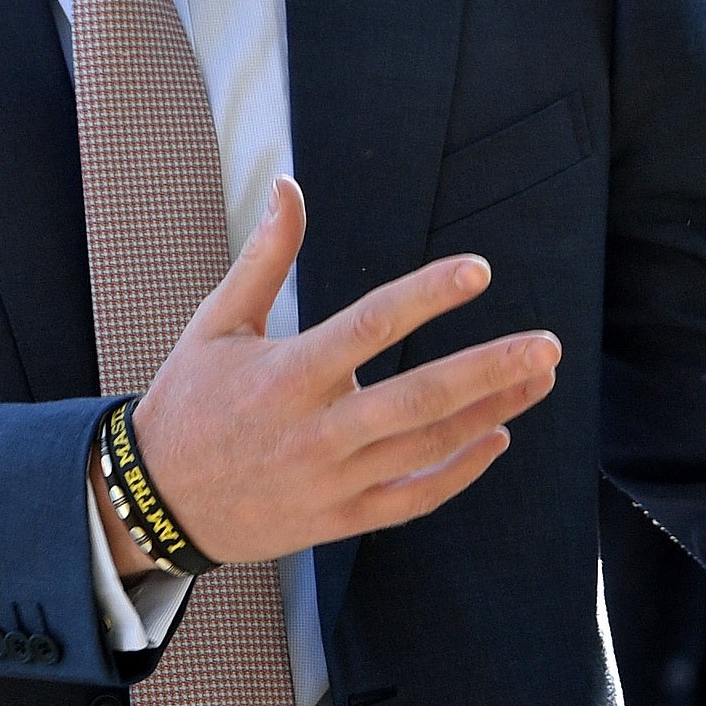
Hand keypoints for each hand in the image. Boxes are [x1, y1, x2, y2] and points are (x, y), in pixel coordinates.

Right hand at [121, 179, 560, 568]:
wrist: (157, 500)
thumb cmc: (189, 401)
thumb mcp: (216, 324)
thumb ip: (264, 257)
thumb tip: (288, 184)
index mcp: (285, 376)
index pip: (369, 327)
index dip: (427, 296)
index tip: (479, 271)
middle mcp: (314, 433)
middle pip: (418, 400)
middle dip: (489, 371)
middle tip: (548, 346)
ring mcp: (331, 482)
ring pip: (427, 449)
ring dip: (491, 412)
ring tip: (539, 378)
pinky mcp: (339, 521)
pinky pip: (414, 498)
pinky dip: (461, 472)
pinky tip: (497, 437)